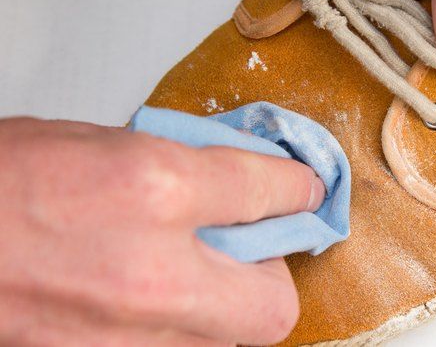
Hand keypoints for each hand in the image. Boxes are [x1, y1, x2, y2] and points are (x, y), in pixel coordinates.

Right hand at [0, 118, 324, 345]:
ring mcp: (127, 338)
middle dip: (271, 275)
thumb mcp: (100, 142)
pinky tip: (147, 301)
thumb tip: (233, 186)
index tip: (301, 189)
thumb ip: (178, 168)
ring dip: (222, 308)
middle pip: (274, 302)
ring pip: (228, 341)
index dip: (296, 188)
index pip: (271, 192)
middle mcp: (152, 272)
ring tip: (186, 276)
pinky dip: (179, 330)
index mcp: (154, 187)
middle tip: (248, 249)